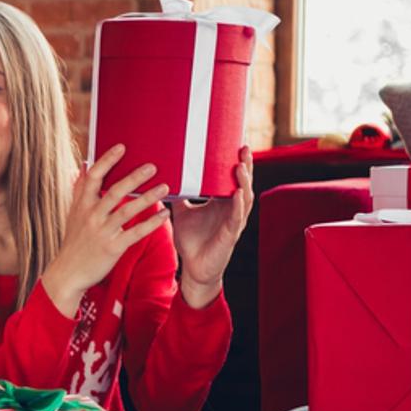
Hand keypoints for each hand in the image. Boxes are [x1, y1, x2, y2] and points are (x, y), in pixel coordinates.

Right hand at [40, 144, 169, 315]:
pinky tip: (164, 214)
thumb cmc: (74, 242)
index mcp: (82, 205)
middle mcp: (92, 216)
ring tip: (164, 187)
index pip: (94, 177)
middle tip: (152, 166)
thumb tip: (85, 165)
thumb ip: (81, 190)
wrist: (68, 273)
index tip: (121, 147)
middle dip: (134, 178)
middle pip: (114, 191)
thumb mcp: (73, 214)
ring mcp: (102, 232)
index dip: (107, 161)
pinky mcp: (113, 248)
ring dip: (147, 198)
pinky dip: (151, 223)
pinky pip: (136, 233)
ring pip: (127, 211)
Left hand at [171, 146, 254, 307]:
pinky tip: (237, 193)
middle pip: (244, 183)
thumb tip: (164, 175)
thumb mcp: (182, 212)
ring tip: (241, 166)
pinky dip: (238, 205)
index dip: (237, 161)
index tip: (237, 142)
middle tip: (244, 147)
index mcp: (222, 201)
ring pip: (245, 197)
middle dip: (246, 165)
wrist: (193, 267)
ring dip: (244, 181)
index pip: (233, 177)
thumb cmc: (192, 240)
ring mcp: (234, 221)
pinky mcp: (230, 235)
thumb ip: (178, 195)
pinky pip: (237, 218)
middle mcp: (232, 208)